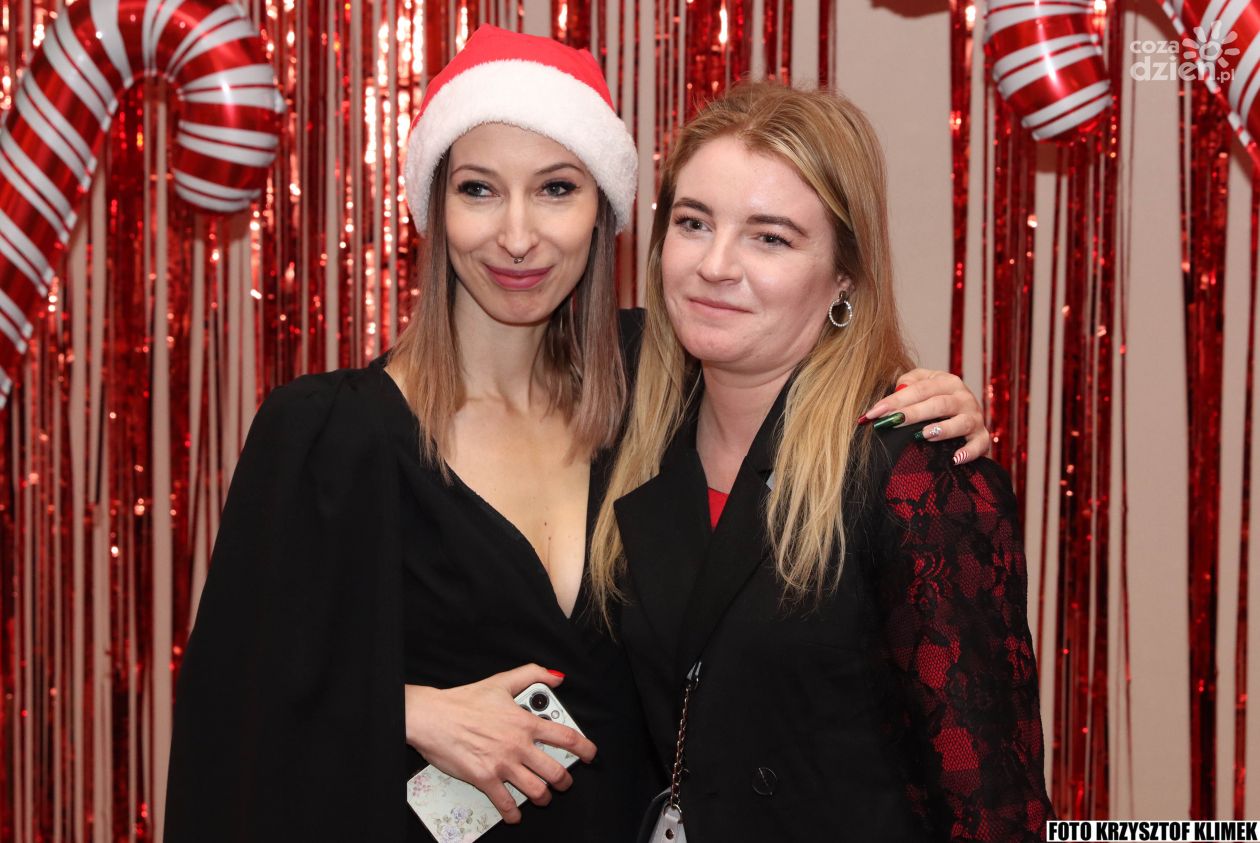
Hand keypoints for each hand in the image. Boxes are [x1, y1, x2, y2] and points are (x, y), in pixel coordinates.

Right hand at [404, 664, 597, 823]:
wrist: (434, 717)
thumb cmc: (464, 700)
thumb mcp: (501, 681)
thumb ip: (532, 674)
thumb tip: (556, 676)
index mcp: (525, 722)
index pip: (566, 737)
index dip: (584, 748)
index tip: (590, 754)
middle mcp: (518, 745)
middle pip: (556, 771)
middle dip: (565, 781)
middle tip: (565, 782)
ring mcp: (503, 764)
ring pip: (537, 791)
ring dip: (543, 797)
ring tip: (543, 797)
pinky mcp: (485, 779)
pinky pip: (506, 803)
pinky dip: (513, 813)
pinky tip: (515, 814)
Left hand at [860, 369, 990, 463]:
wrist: (968, 410)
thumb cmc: (937, 396)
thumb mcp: (923, 382)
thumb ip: (908, 382)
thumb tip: (896, 391)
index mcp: (947, 382)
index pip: (919, 389)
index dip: (896, 400)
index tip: (873, 413)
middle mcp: (964, 398)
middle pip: (938, 404)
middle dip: (913, 413)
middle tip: (891, 422)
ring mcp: (975, 418)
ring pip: (960, 422)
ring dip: (942, 429)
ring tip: (923, 435)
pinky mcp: (982, 437)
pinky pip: (979, 445)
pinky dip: (968, 452)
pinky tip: (954, 459)